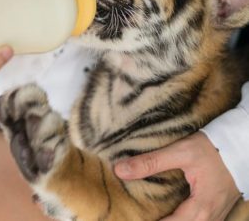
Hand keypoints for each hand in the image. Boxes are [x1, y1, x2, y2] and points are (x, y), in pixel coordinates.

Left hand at [114, 132, 240, 220]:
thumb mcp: (180, 152)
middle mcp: (209, 219)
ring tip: (148, 214)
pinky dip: (179, 219)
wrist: (241, 145)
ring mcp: (215, 216)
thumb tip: (120, 170)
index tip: (130, 217)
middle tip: (137, 215)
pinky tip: (167, 211)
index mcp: (200, 210)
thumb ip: (150, 162)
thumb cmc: (212, 148)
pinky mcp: (216, 210)